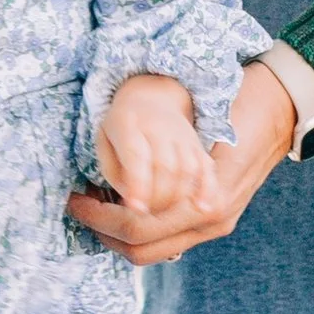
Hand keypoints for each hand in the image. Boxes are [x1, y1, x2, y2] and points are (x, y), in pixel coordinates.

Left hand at [70, 58, 296, 265]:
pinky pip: (170, 240)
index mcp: (205, 200)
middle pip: (140, 247)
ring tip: (98, 206)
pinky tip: (127, 210)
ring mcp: (217, 224)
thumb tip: (117, 186)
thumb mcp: (190, 128)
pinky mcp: (217, 220)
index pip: (136, 225)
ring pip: (153, 251)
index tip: (74, 196)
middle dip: (103, 230)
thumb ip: (159, 161)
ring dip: (120, 234)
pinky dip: (144, 232)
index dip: (97, 215)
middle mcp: (211, 219)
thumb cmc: (233, 105)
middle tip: (79, 204)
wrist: (278, 108)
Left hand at [92, 70, 215, 215]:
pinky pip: (208, 169)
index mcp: (128, 124)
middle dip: (156, 199)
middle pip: (166, 168)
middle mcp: (159, 127)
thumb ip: (116, 175)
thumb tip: (132, 206)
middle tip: (144, 212)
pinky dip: (207, 190)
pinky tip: (202, 207)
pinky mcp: (198, 147)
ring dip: (176, 199)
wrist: (151, 101)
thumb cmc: (121, 130)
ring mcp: (183, 136)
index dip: (138, 185)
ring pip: (187, 171)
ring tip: (160, 212)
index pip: (137, 156)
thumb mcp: (105, 146)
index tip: (136, 209)